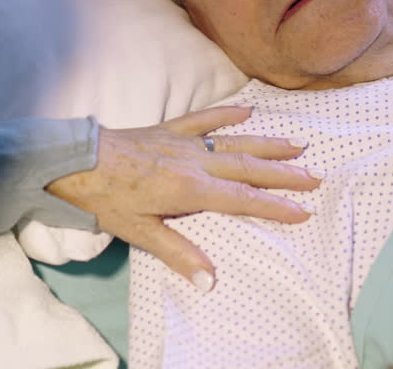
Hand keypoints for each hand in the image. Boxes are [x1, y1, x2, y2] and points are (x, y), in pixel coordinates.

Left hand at [45, 105, 319, 290]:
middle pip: (247, 168)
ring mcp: (184, 142)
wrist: (78, 160)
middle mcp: (194, 162)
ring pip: (233, 142)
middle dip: (282, 174)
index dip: (273, 206)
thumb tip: (210, 280)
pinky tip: (247, 111)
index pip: (241, 200)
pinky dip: (226, 114)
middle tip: (314, 176)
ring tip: (297, 143)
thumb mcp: (140, 232)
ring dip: (266, 144)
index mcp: (190, 189)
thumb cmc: (107, 198)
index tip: (303, 210)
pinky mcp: (169, 129)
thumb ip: (178, 253)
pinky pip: (203, 118)